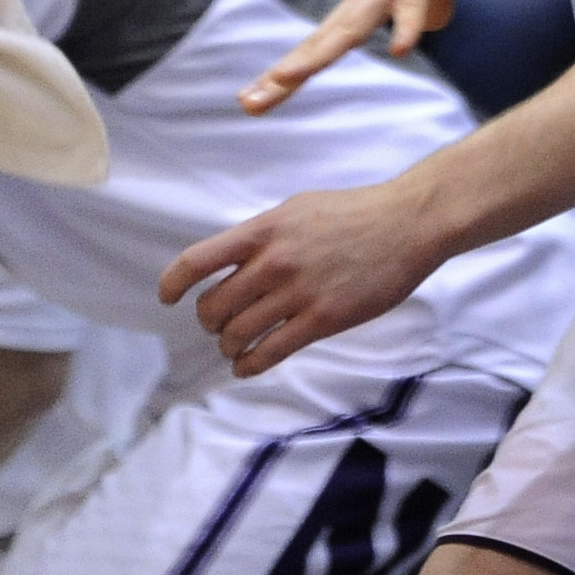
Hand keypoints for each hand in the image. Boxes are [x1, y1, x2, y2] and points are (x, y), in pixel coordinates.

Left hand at [158, 180, 449, 376]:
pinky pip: (270, 352)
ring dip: (229, 346)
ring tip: (236, 347)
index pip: (198, 260)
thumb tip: (234, 257)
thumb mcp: (298, 208)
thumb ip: (264, 234)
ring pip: (237, 334)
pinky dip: (249, 365)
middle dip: (209, 322)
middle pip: (214, 306)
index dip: (173, 283)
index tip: (167, 297)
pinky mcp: (322, 320)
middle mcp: (273, 262)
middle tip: (218, 325)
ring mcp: (297, 293)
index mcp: (264, 229)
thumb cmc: (356, 212)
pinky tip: (248, 366)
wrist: (407, 224)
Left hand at [236, 0, 504, 113]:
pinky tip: (402, 49)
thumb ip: (425, 7)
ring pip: (353, 23)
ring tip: (286, 79)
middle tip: (246, 104)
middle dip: (286, 73)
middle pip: (323, 39)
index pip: (322, 41)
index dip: (291, 71)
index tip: (255, 100)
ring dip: (319, 52)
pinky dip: (407, 23)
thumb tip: (418, 31)